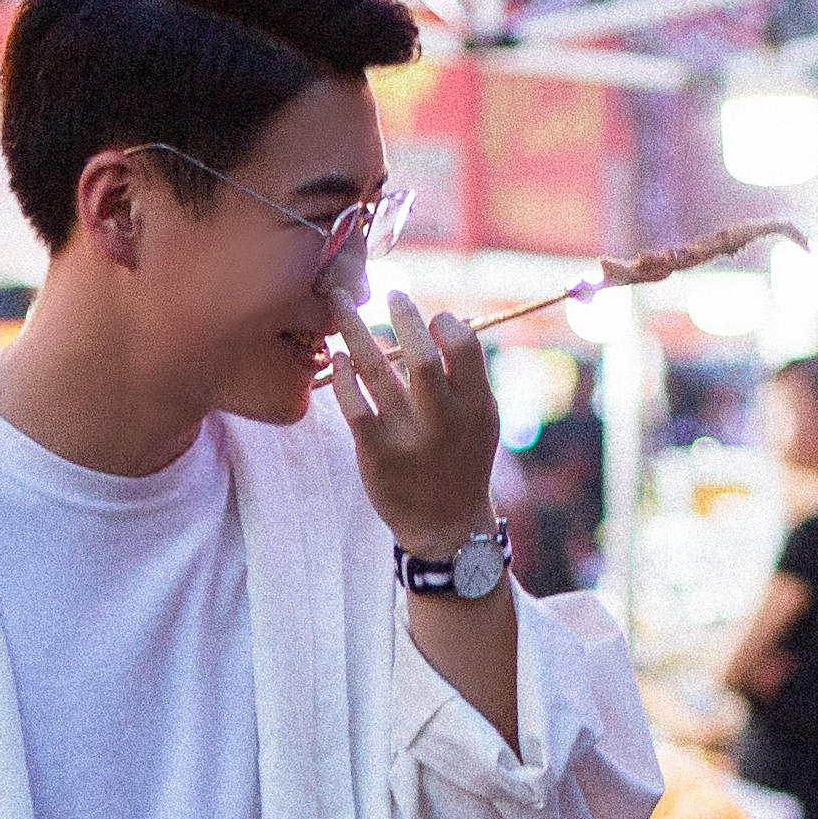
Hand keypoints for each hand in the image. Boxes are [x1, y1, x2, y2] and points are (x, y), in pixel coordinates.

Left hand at [325, 295, 501, 555]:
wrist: (447, 526)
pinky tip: (337, 357)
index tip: (432, 317)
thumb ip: (465, 375)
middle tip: (389, 293)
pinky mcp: (375, 454)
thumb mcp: (480, 420)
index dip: (446, 324)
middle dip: (402, 316)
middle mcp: (443, 420)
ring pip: (377, 371)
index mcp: (476, 406)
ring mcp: (407, 437)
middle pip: (419, 355)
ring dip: (354, 330)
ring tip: (339, 301)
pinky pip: (353, 406)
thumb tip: (445, 317)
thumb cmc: (461, 459)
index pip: (464, 347)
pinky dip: (343, 376)